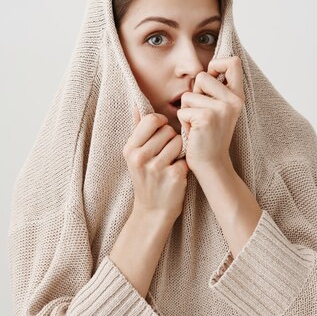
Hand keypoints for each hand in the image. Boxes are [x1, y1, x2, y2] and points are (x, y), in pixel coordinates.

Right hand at [123, 106, 189, 220]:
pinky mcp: (174, 176)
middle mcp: (140, 157)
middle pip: (167, 130)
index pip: (151, 119)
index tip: (161, 132)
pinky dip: (184, 163)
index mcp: (130, 149)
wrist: (152, 210)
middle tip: (166, 152)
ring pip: (179, 141)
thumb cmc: (145, 178)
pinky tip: (177, 172)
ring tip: (171, 161)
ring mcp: (157, 167)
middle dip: (171, 138)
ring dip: (179, 150)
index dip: (160, 123)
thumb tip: (137, 105)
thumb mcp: (134, 155)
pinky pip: (186, 156)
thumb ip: (137, 129)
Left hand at [176, 56, 244, 172]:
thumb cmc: (208, 135)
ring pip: (188, 95)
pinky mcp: (206, 118)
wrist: (211, 164)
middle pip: (202, 76)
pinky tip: (194, 132)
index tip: (211, 78)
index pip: (232, 62)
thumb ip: (214, 90)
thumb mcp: (218, 109)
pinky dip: (183, 122)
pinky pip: (182, 110)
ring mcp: (220, 109)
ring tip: (197, 125)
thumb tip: (202, 70)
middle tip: (201, 113)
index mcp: (237, 96)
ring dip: (187, 110)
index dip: (217, 64)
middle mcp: (233, 100)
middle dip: (194, 94)